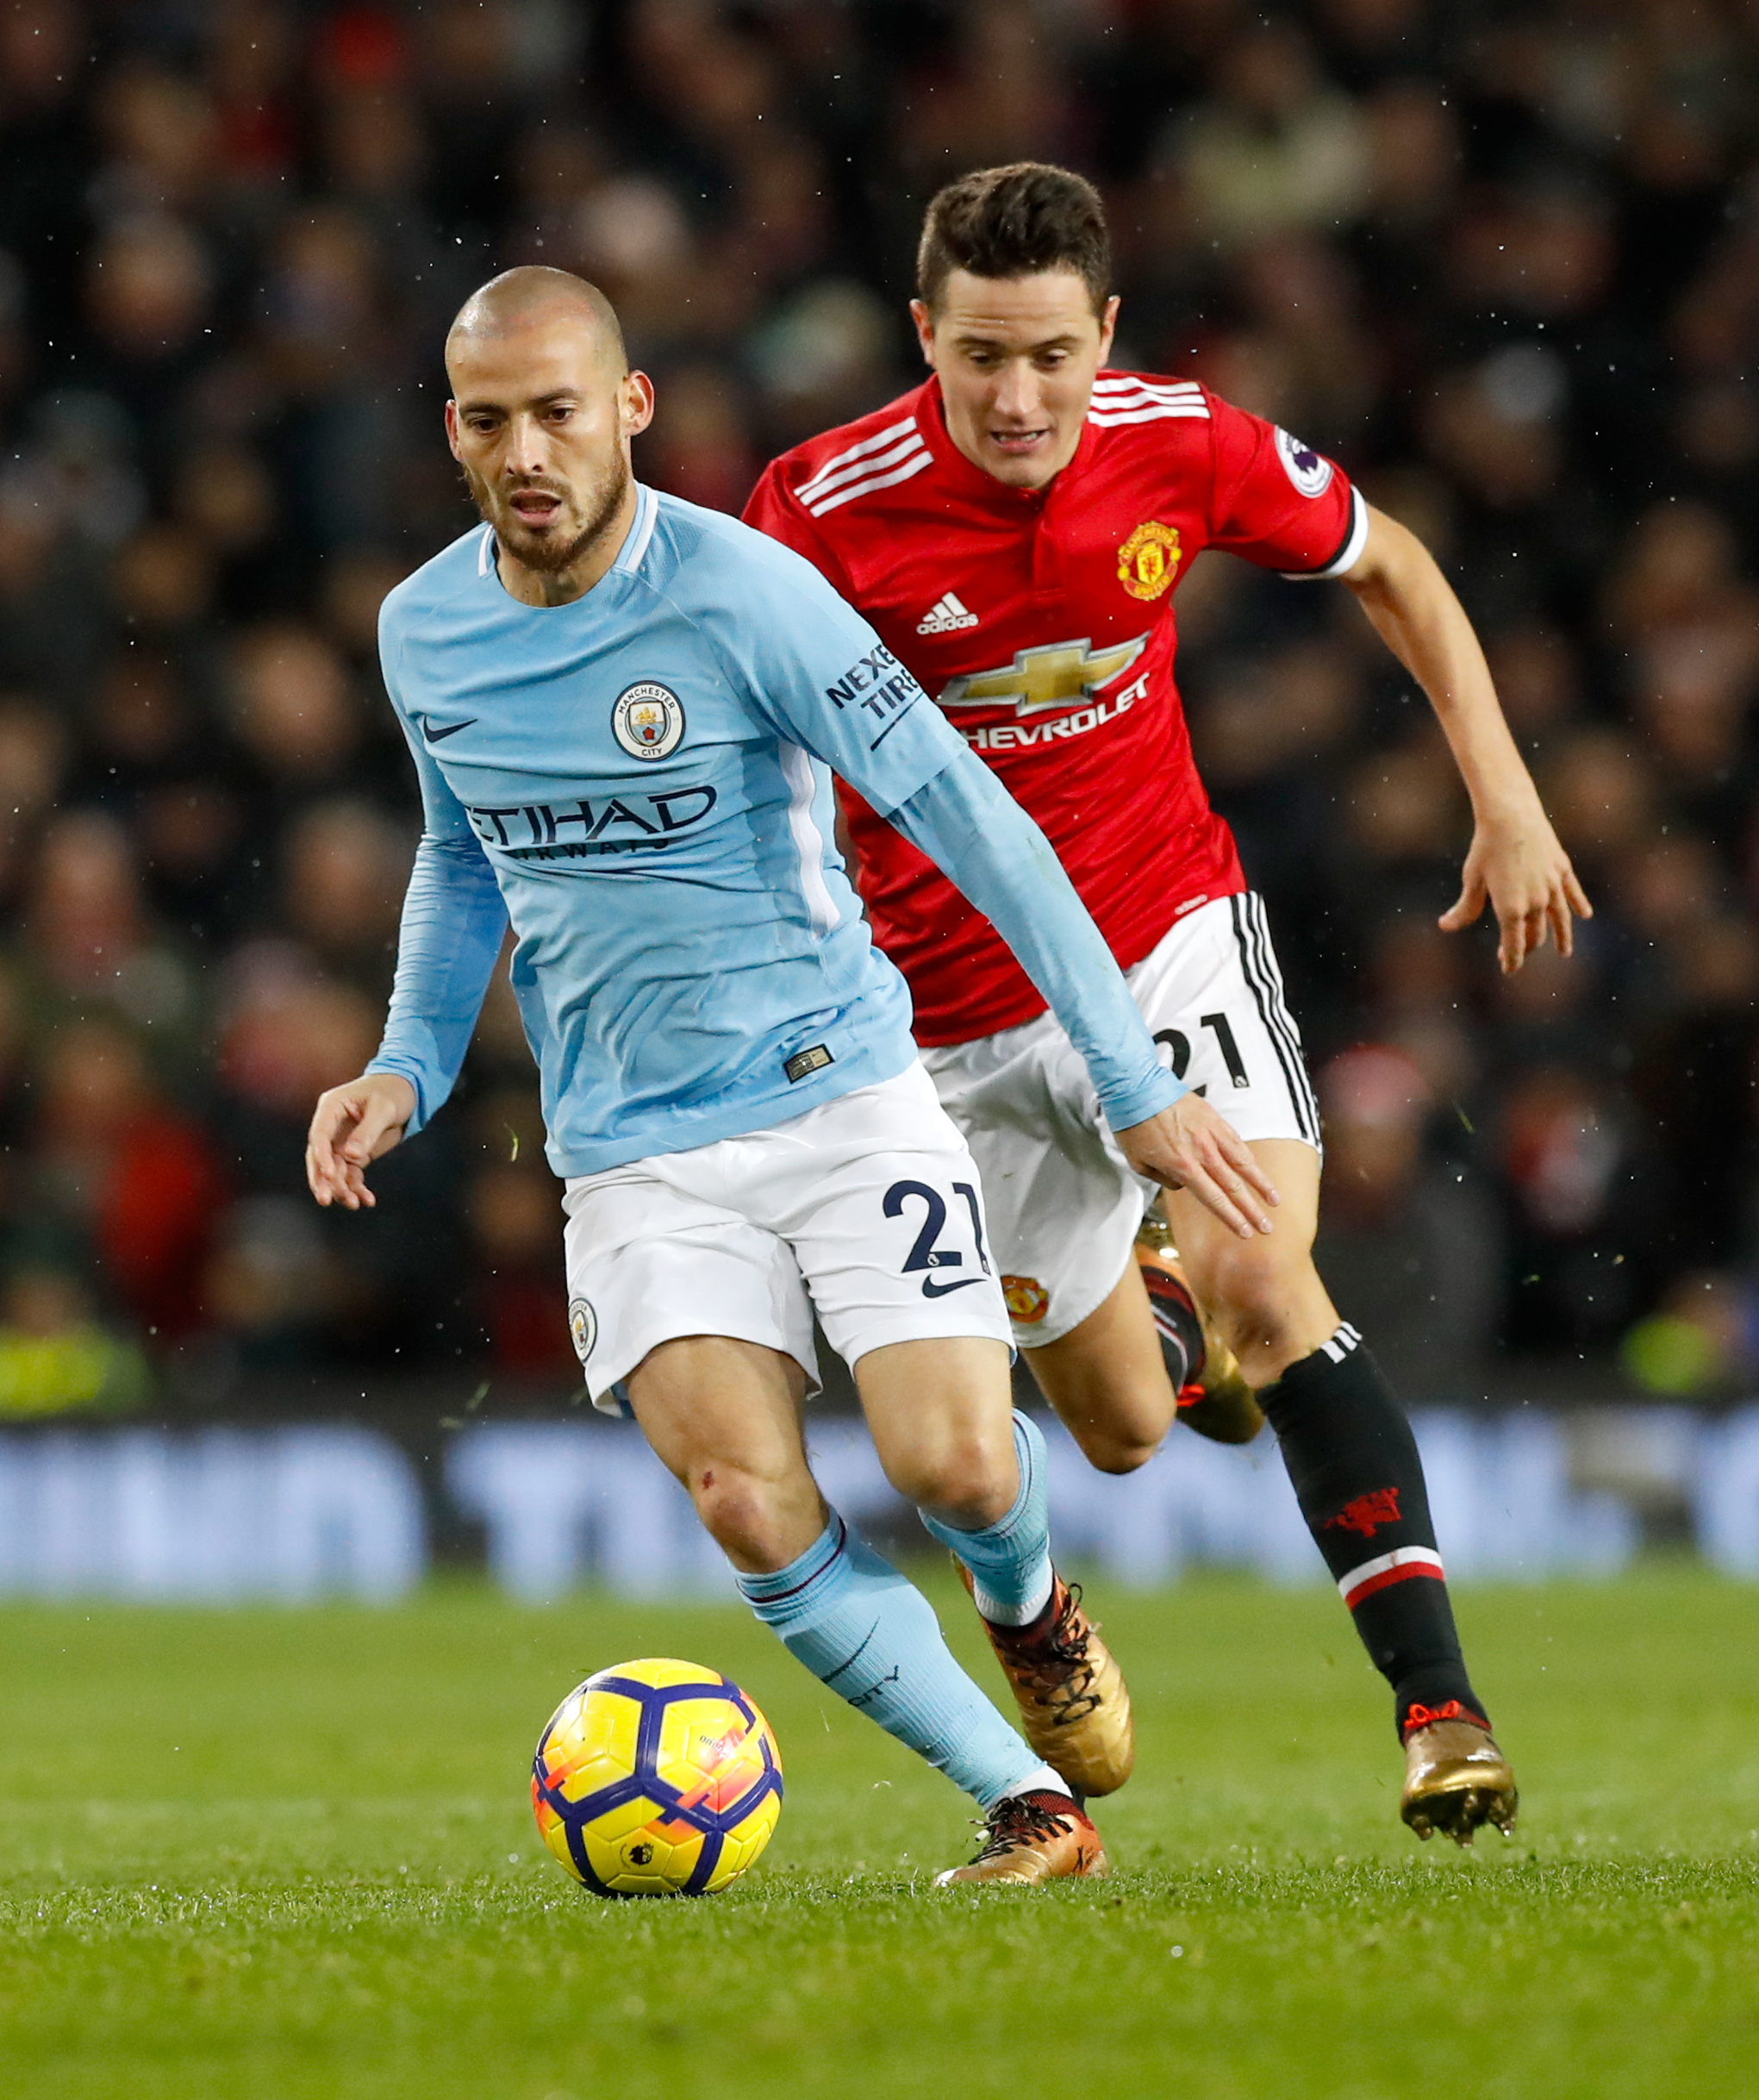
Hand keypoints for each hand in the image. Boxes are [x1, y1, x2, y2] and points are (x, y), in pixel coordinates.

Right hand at [306, 1072, 417, 1209]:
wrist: (407, 1092)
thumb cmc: (393, 1092)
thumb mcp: (385, 1107)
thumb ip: (368, 1130)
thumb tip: (351, 1155)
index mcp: (331, 1107)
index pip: (319, 1134)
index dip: (322, 1155)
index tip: (330, 1174)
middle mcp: (331, 1126)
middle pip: (319, 1157)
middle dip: (323, 1180)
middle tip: (326, 1200)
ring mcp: (341, 1142)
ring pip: (334, 1171)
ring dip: (341, 1189)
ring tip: (354, 1204)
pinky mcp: (354, 1154)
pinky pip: (350, 1175)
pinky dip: (356, 1188)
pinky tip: (367, 1201)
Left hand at [1114, 1092, 1280, 1240]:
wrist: (1137, 1088)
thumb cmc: (1133, 1125)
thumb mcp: (1139, 1162)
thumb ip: (1164, 1178)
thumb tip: (1183, 1183)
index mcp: (1182, 1166)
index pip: (1214, 1198)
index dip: (1231, 1217)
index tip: (1245, 1232)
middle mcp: (1202, 1152)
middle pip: (1233, 1187)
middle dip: (1252, 1210)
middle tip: (1267, 1227)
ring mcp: (1211, 1134)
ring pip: (1243, 1163)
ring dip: (1261, 1184)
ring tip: (1275, 1200)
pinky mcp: (1214, 1118)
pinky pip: (1236, 1141)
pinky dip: (1249, 1158)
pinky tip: (1257, 1169)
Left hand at [1440, 807, 1592, 973]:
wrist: (1511, 816)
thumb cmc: (1486, 848)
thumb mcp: (1472, 880)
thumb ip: (1465, 908)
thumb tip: (1446, 926)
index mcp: (1511, 910)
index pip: (1514, 945)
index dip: (1512, 960)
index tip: (1509, 969)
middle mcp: (1536, 903)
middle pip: (1535, 934)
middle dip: (1526, 947)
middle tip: (1517, 953)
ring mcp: (1553, 887)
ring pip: (1560, 920)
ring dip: (1562, 938)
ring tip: (1564, 952)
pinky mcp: (1563, 870)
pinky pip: (1573, 893)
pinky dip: (1579, 905)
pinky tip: (1585, 915)